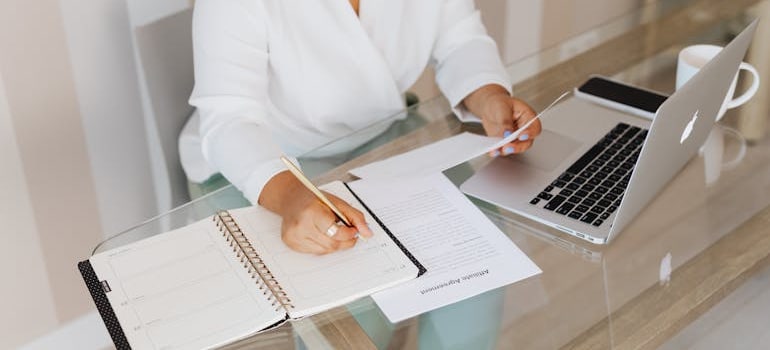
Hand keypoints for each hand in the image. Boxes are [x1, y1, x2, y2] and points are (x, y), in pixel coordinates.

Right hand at [258, 171, 373, 253]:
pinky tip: (321, 234)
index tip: (354, 230)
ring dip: (334, 244)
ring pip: (324, 251)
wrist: (291, 198)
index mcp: (311, 212)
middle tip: (349, 233)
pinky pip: (315, 252)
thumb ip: (355, 217)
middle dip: (345, 241)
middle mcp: (300, 226)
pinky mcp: (291, 244)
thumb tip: (367, 233)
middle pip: (331, 245)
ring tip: (333, 231)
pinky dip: (323, 245)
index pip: (335, 233)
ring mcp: (294, 237)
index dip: (348, 234)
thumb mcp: (337, 202)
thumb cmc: (314, 199)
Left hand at [462, 84, 540, 156]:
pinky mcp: (505, 143)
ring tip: (498, 149)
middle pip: (527, 142)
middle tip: (508, 146)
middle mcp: (523, 129)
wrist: (489, 107)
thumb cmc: (499, 103)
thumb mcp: (502, 107)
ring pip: (516, 148)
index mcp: (528, 117)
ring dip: (507, 151)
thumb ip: (505, 121)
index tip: (521, 136)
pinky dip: (498, 151)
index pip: (535, 128)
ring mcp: (515, 138)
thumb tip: (507, 134)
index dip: (530, 133)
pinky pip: (503, 149)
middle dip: (518, 146)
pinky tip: (493, 151)